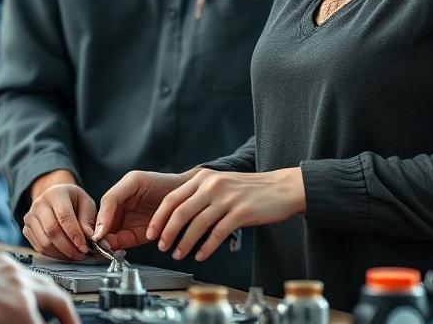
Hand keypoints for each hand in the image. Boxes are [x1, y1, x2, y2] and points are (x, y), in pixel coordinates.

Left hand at [0, 254, 77, 323]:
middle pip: (60, 300)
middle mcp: (22, 286)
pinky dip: (30, 284)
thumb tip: (32, 322)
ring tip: (54, 310)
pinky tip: (27, 293)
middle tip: (72, 323)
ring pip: (44, 282)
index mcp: (21, 310)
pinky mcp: (1, 260)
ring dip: (52, 297)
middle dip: (69, 315)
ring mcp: (12, 270)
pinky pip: (24, 272)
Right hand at [24, 171, 95, 260]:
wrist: (56, 199)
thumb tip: (90, 238)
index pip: (64, 216)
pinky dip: (53, 255)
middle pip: (52, 231)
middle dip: (68, 247)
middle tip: (81, 254)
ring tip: (75, 255)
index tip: (84, 247)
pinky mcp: (26, 229)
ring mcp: (30, 217)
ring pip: (44, 243)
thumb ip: (88, 220)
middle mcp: (39, 203)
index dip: (74, 234)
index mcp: (56, 193)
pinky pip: (39, 248)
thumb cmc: (73, 202)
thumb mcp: (86, 204)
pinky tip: (64, 253)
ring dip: (62, 254)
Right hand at [93, 170, 195, 250]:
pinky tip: (115, 249)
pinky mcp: (137, 235)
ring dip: (106, 243)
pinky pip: (123, 242)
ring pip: (110, 236)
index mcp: (117, 193)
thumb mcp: (134, 181)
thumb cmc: (162, 182)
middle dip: (99, 235)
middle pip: (102, 224)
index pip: (101, 208)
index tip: (96, 233)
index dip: (97, 221)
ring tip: (105, 248)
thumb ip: (114, 198)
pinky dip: (118, 247)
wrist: (187, 195)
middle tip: (97, 244)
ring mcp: (128, 222)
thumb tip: (100, 220)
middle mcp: (120, 209)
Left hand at [147, 168, 304, 261]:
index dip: (159, 217)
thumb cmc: (250, 190)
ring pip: (197, 224)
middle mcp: (212, 185)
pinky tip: (200, 255)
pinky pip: (217, 233)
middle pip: (181, 211)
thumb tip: (175, 215)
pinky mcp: (241, 212)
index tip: (151, 232)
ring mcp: (227, 198)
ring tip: (179, 255)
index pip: (172, 198)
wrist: (282, 188)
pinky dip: (206, 247)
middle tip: (161, 247)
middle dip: (167, 232)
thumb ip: (200, 194)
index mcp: (204, 177)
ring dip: (185, 243)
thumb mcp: (221, 183)